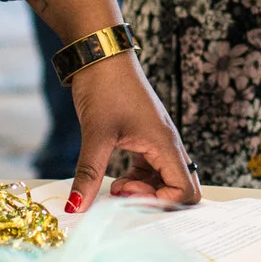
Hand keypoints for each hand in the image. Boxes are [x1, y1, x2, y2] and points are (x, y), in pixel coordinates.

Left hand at [66, 50, 197, 208]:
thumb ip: (88, 174)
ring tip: (114, 186)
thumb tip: (76, 206)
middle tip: (123, 193)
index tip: (127, 193)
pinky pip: (151, 169)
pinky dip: (137, 180)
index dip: (159, 201)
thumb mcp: (96, 134)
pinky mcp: (146, 138)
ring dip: (143, 190)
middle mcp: (168, 144)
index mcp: (164, 143)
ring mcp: (158, 141)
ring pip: (164, 179)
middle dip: (154, 199)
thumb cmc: (105, 86)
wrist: (100, 55)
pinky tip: (114, 178)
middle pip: (180, 186)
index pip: (184, 189)